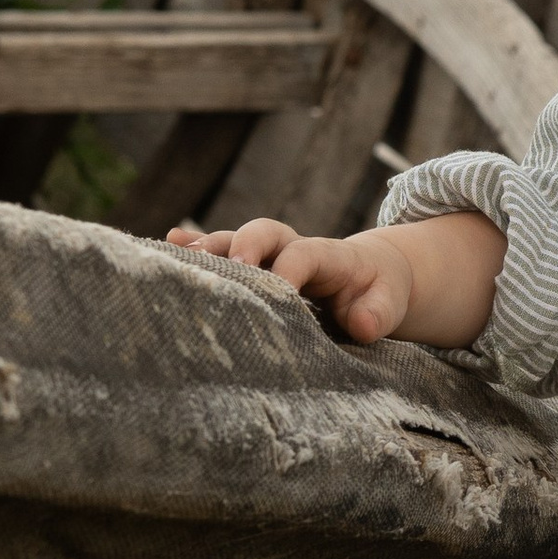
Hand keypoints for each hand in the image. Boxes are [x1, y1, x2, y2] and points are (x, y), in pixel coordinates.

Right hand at [168, 217, 412, 338]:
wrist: (373, 276)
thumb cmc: (378, 293)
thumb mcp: (390, 303)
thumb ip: (379, 313)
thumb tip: (358, 325)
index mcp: (329, 256)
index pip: (304, 254)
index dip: (289, 270)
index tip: (279, 294)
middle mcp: (293, 247)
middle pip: (264, 233)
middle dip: (243, 246)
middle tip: (230, 265)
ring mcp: (268, 255)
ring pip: (235, 240)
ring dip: (209, 246)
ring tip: (179, 253)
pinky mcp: (251, 266)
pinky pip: (221, 253)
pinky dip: (195, 249)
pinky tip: (167, 245)